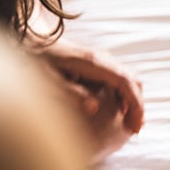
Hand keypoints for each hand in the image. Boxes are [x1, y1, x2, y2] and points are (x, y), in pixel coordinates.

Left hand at [36, 41, 143, 163]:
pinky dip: (124, 95)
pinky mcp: (98, 64)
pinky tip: (118, 110)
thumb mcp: (48, 80)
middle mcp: (102, 59)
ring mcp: (101, 60)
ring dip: (132, 100)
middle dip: (137, 105)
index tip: (135, 126)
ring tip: (128, 123)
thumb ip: (70, 93)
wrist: (32, 39)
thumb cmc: (37, 60)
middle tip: (134, 129)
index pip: (126, 82)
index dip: (134, 105)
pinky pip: (119, 78)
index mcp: (93, 63)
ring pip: (128, 78)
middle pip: (133, 79)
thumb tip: (94, 107)